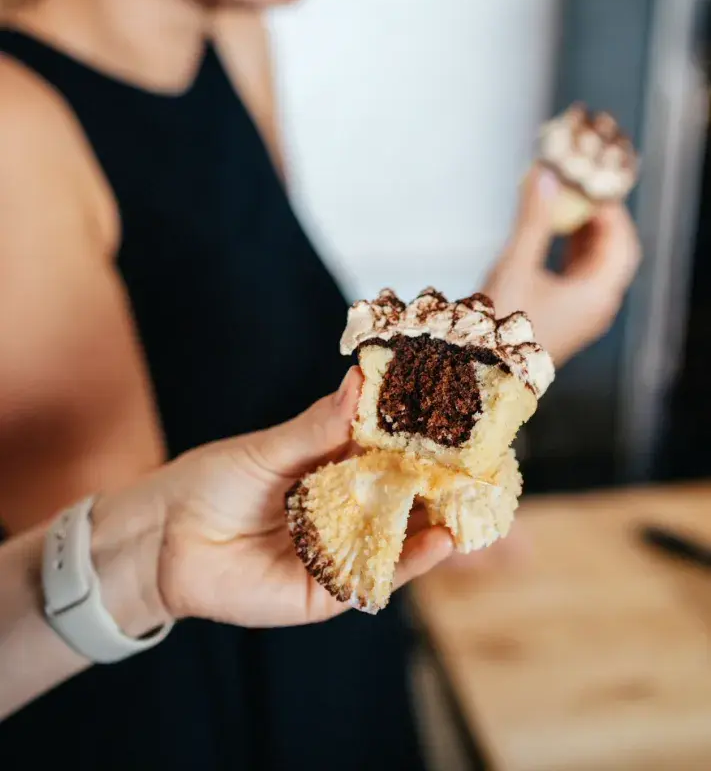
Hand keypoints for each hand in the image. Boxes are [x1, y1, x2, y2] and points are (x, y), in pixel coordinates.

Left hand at [91, 368, 452, 631]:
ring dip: (441, 521)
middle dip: (443, 481)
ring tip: (477, 501)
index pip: (390, 450)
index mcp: (332, 466)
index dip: (424, 438)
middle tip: (485, 463)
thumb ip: (318, 426)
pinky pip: (379, 576)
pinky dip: (413, 561)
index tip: (460, 419)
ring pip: (401, 536)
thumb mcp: (269, 448)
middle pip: (405, 495)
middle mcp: (345, 507)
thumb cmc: (212, 483)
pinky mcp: (332, 589)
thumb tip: (361, 380)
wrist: (163, 542)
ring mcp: (342, 548)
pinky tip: (441, 541)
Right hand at [484, 165, 641, 365]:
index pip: (620, 243)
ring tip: (560, 210)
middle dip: (595, 221)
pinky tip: (548, 241)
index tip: (588, 185)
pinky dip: (568, 257)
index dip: (608, 210)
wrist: (480, 374)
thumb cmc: (500, 326)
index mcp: (596, 296)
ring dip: (580, 238)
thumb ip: (533, 220)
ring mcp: (580, 319)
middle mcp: (596, 309)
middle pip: (610, 255)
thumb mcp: (516, 265)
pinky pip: (575, 283)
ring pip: (592, 269)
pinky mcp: (562, 323)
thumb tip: (545, 178)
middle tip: (575, 193)